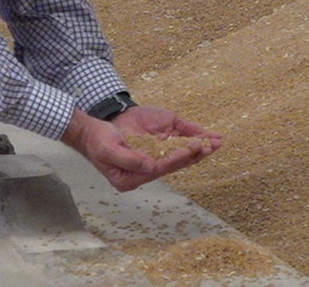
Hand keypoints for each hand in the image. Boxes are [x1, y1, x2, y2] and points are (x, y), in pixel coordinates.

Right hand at [60, 106, 220, 191]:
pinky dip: (194, 137)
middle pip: (173, 163)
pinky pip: (178, 141)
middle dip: (192, 154)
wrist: (92, 130)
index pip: (158, 169)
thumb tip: (150, 166)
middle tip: (208, 147)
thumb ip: (128, 160)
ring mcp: (153, 155)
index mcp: (133, 177)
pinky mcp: (157, 142)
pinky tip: (209, 137)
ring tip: (216, 144)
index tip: (188, 150)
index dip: (174, 159)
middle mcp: (146, 168)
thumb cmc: (97, 142)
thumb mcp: (108, 150)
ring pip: (180, 153)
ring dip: (199, 148)